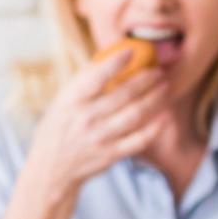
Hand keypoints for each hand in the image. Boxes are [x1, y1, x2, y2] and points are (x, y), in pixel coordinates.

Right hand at [23, 48, 170, 198]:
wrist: (51, 167)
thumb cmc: (61, 127)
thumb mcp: (63, 102)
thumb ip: (85, 84)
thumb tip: (111, 58)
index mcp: (71, 101)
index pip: (94, 77)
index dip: (114, 63)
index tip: (131, 51)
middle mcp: (85, 118)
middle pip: (123, 94)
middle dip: (146, 80)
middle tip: (160, 71)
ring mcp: (100, 137)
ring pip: (135, 115)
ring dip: (155, 99)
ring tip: (165, 87)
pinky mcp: (111, 155)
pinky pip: (139, 139)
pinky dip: (155, 128)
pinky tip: (165, 116)